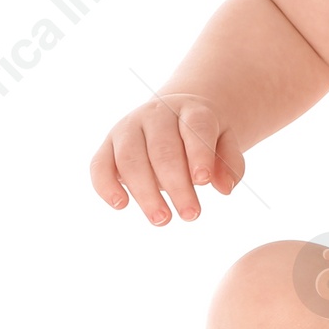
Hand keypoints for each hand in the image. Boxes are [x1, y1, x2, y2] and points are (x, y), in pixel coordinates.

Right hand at [89, 92, 243, 223]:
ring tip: (162, 219)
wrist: (175, 114)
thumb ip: (229, 161)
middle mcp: (156, 114)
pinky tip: (121, 205)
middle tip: (191, 215)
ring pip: (131, 159)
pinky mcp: (107, 146)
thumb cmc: (203, 136)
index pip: (196, 127)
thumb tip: (225, 187)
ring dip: (145, 192)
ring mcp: (128, 128)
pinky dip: (105, 185)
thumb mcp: (225, 141)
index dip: (199, 153)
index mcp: (190, 109)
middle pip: (163, 149)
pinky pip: (100, 164)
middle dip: (177, 184)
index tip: (204, 181)